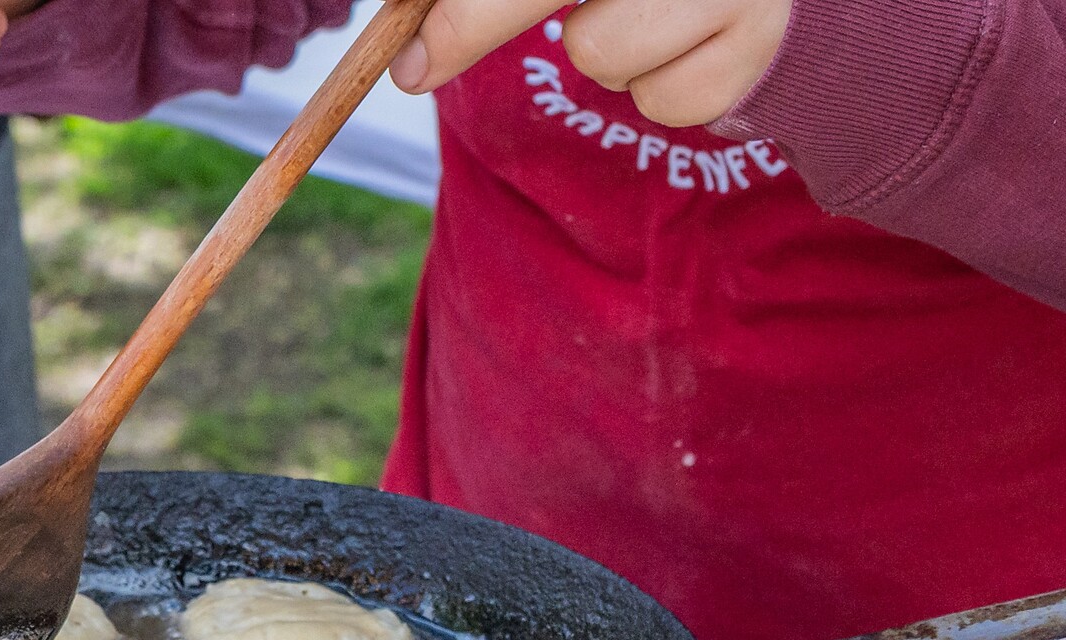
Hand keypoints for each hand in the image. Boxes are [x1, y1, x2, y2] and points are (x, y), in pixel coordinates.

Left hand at [388, 0, 790, 127]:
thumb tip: (413, 41)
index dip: (464, 7)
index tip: (408, 44)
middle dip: (471, 23)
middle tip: (417, 67)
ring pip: (597, 52)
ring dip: (600, 55)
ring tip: (640, 19)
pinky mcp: (758, 44)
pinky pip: (658, 102)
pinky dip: (657, 91)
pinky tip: (688, 47)